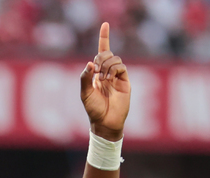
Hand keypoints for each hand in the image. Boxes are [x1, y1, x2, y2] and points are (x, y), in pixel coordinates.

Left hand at [81, 22, 129, 140]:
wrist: (105, 122)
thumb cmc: (93, 110)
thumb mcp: (84, 93)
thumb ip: (85, 77)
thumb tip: (90, 62)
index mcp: (97, 73)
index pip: (102, 51)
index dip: (104, 37)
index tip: (105, 24)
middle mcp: (108, 72)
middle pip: (106, 53)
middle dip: (100, 58)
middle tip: (95, 71)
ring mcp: (117, 76)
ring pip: (114, 58)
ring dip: (106, 65)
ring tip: (102, 79)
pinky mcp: (125, 81)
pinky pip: (121, 66)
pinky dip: (113, 69)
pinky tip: (108, 79)